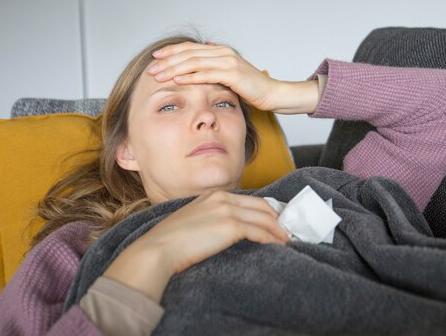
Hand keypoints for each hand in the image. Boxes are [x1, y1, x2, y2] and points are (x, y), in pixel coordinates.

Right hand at [103, 191, 288, 301]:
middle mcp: (223, 198)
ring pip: (264, 219)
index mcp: (214, 195)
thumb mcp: (193, 220)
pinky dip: (272, 239)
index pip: (251, 200)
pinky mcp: (230, 226)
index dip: (267, 212)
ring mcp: (227, 211)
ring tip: (288, 241)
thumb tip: (227, 230)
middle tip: (288, 232)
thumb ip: (212, 218)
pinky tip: (278, 246)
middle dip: (278, 220)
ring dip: (279, 231)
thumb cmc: (170, 241)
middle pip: (262, 207)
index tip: (276, 222)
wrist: (158, 249)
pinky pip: (260, 232)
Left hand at [149, 41, 319, 113]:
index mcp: (220, 51)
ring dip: (174, 69)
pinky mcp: (232, 74)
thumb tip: (202, 59)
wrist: (272, 93)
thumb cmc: (251, 87)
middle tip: (151, 68)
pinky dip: (189, 77)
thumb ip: (216, 66)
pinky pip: (206, 74)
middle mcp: (222, 53)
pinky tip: (176, 81)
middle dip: (168, 60)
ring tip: (159, 76)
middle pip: (188, 53)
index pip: (190, 48)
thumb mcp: (230, 74)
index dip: (172, 52)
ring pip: (194, 63)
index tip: (156, 57)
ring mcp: (228, 62)